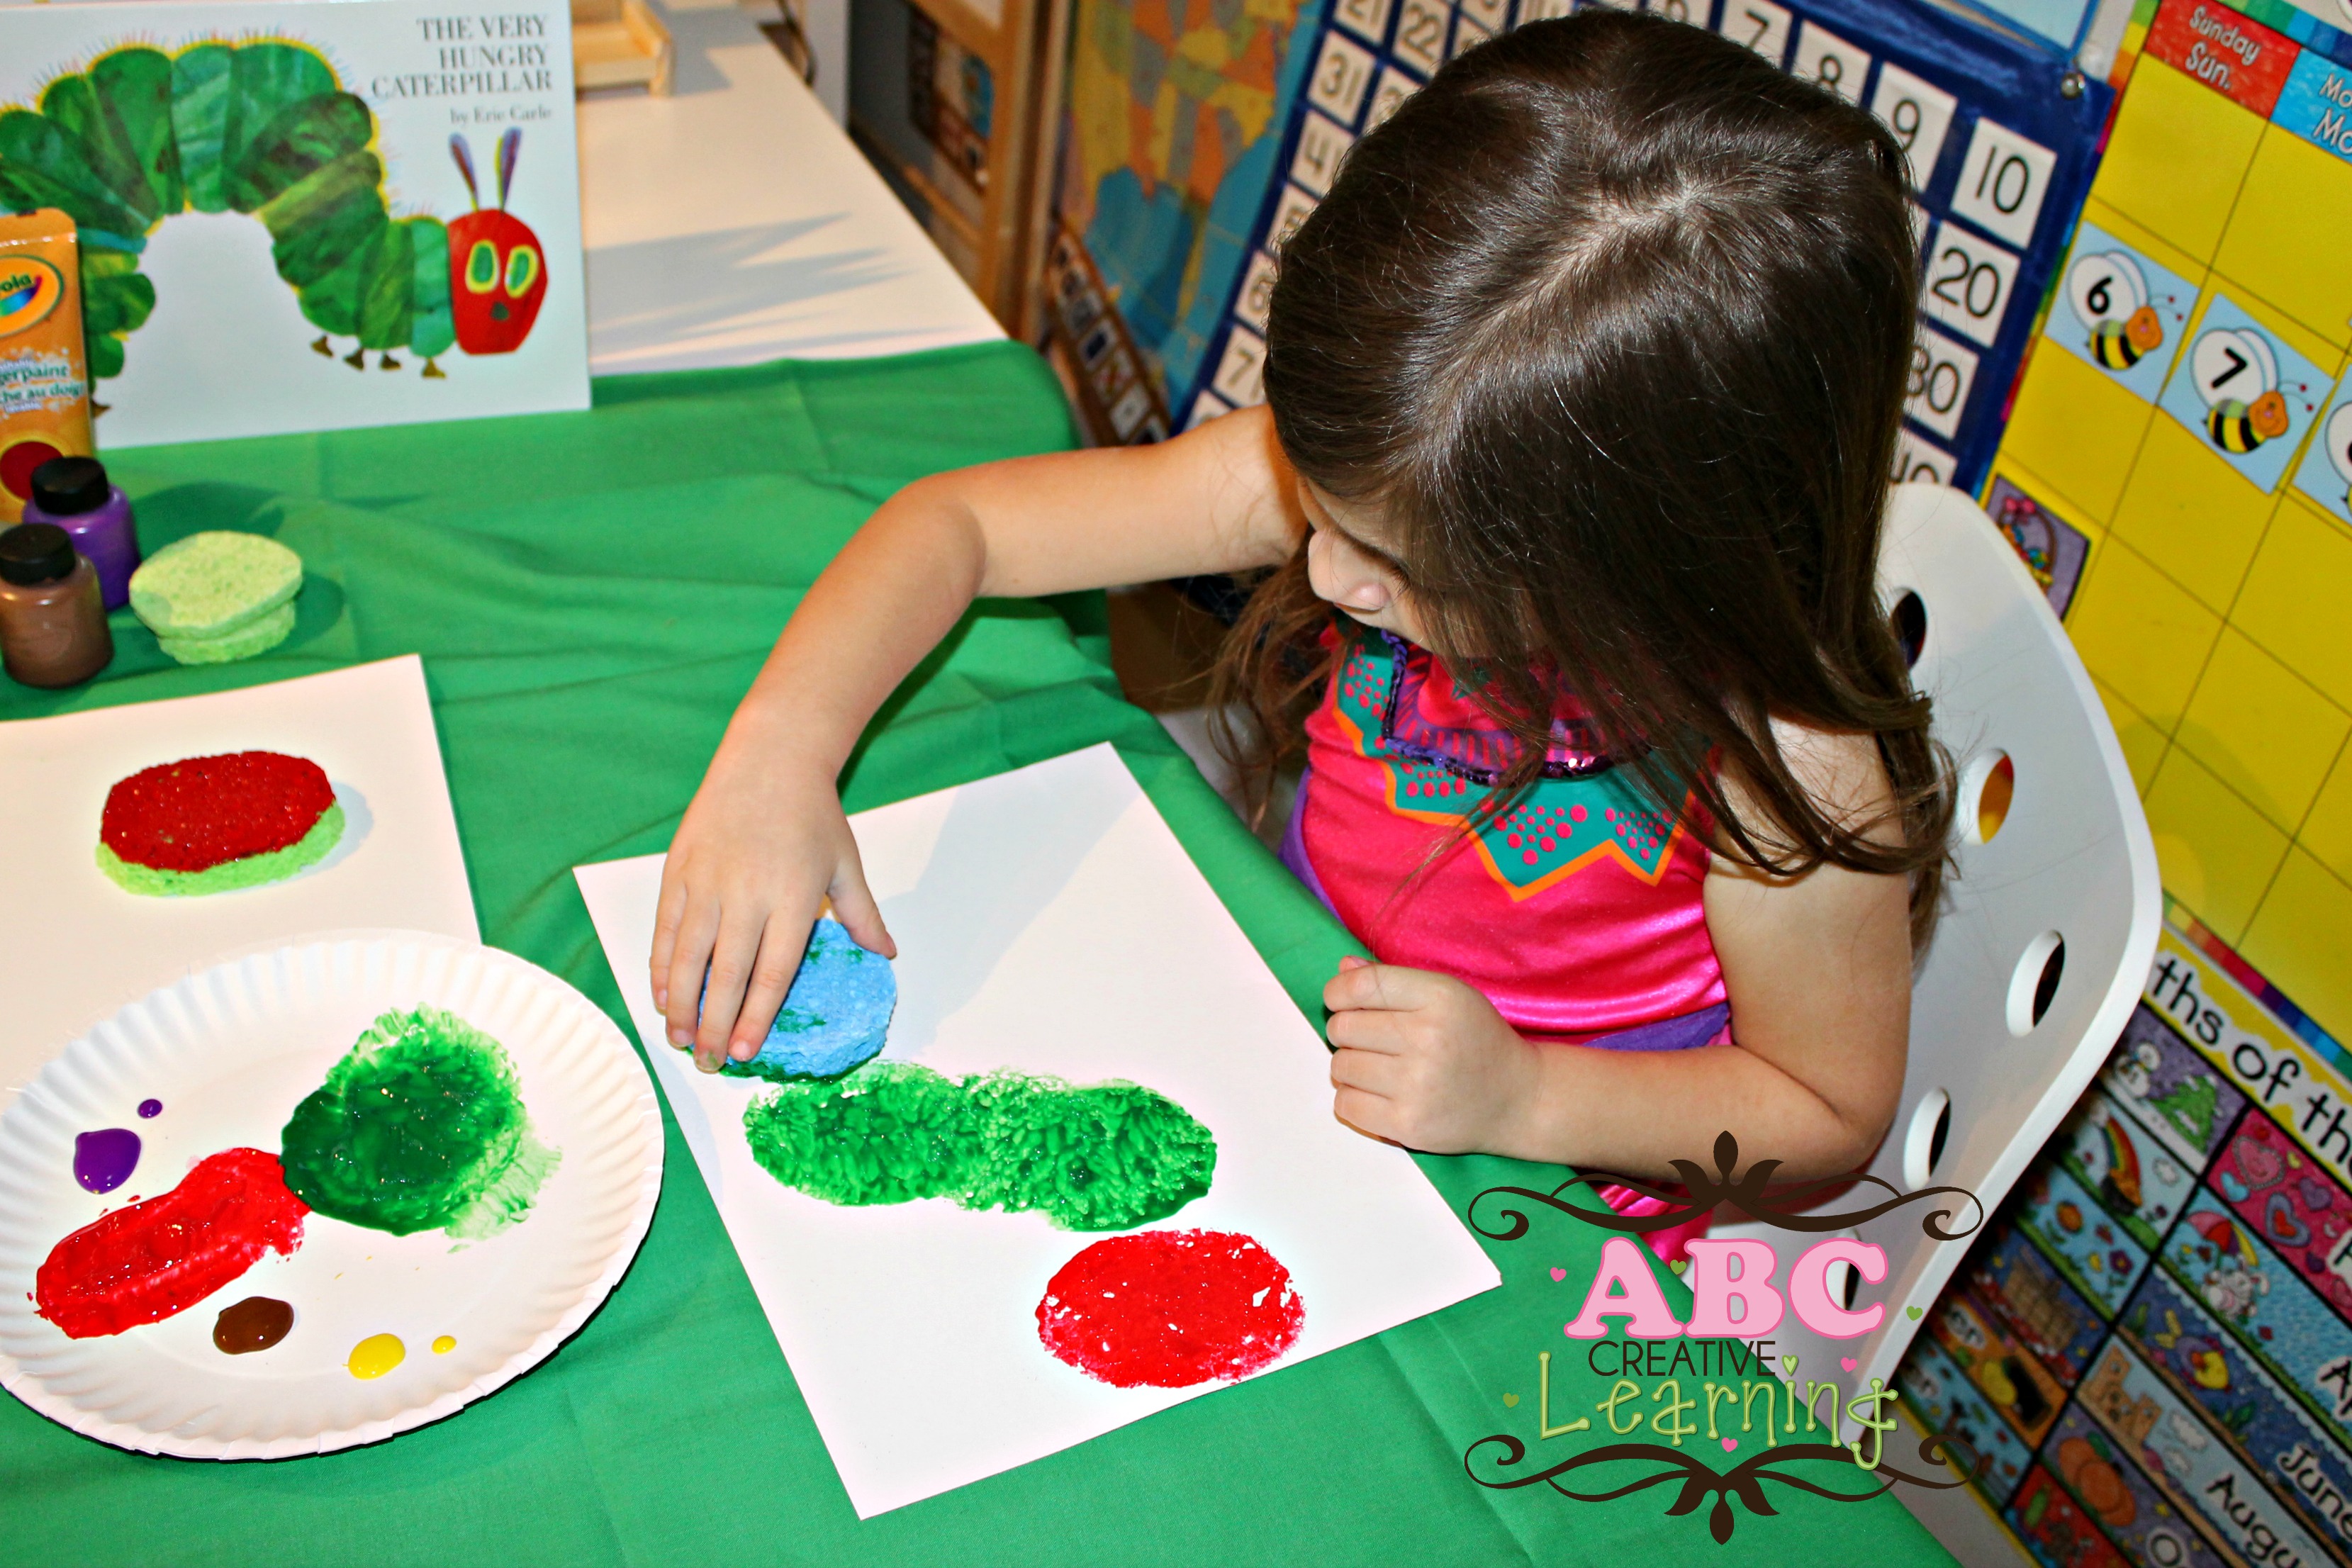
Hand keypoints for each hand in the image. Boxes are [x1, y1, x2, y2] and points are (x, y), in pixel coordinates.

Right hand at [650, 745, 893, 1072]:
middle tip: (709, 1063)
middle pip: (726, 974)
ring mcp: (707, 882)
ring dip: (680, 1004)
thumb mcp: (846, 864)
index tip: (746, 1052)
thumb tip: (886, 955)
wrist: (769, 758)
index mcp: (792, 898)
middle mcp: (746, 893)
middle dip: (715, 1025)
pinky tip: (662, 996)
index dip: (755, 1017)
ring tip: (680, 1040)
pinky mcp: (678, 870)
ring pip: (687, 957)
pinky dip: (661, 966)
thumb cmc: (813, 814)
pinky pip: (666, 929)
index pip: (771, 972)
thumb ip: (862, 915)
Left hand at [1323, 957, 1539, 1152]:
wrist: (1518, 1099)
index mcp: (1439, 997)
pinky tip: (1377, 1094)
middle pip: (1343, 1027)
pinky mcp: (1409, 1124)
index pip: (1361, 987)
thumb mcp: (1447, 995)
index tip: (1340, 1000)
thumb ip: (1393, 979)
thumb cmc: (1476, 1039)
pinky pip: (1345, 1105)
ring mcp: (1418, 1085)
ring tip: (1378, 1068)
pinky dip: (1352, 1098)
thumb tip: (1342, 969)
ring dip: (1350, 1066)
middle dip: (1346, 1031)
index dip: (1337, 992)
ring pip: (1340, 1067)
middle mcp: (1428, 1038)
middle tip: (1370, 1040)